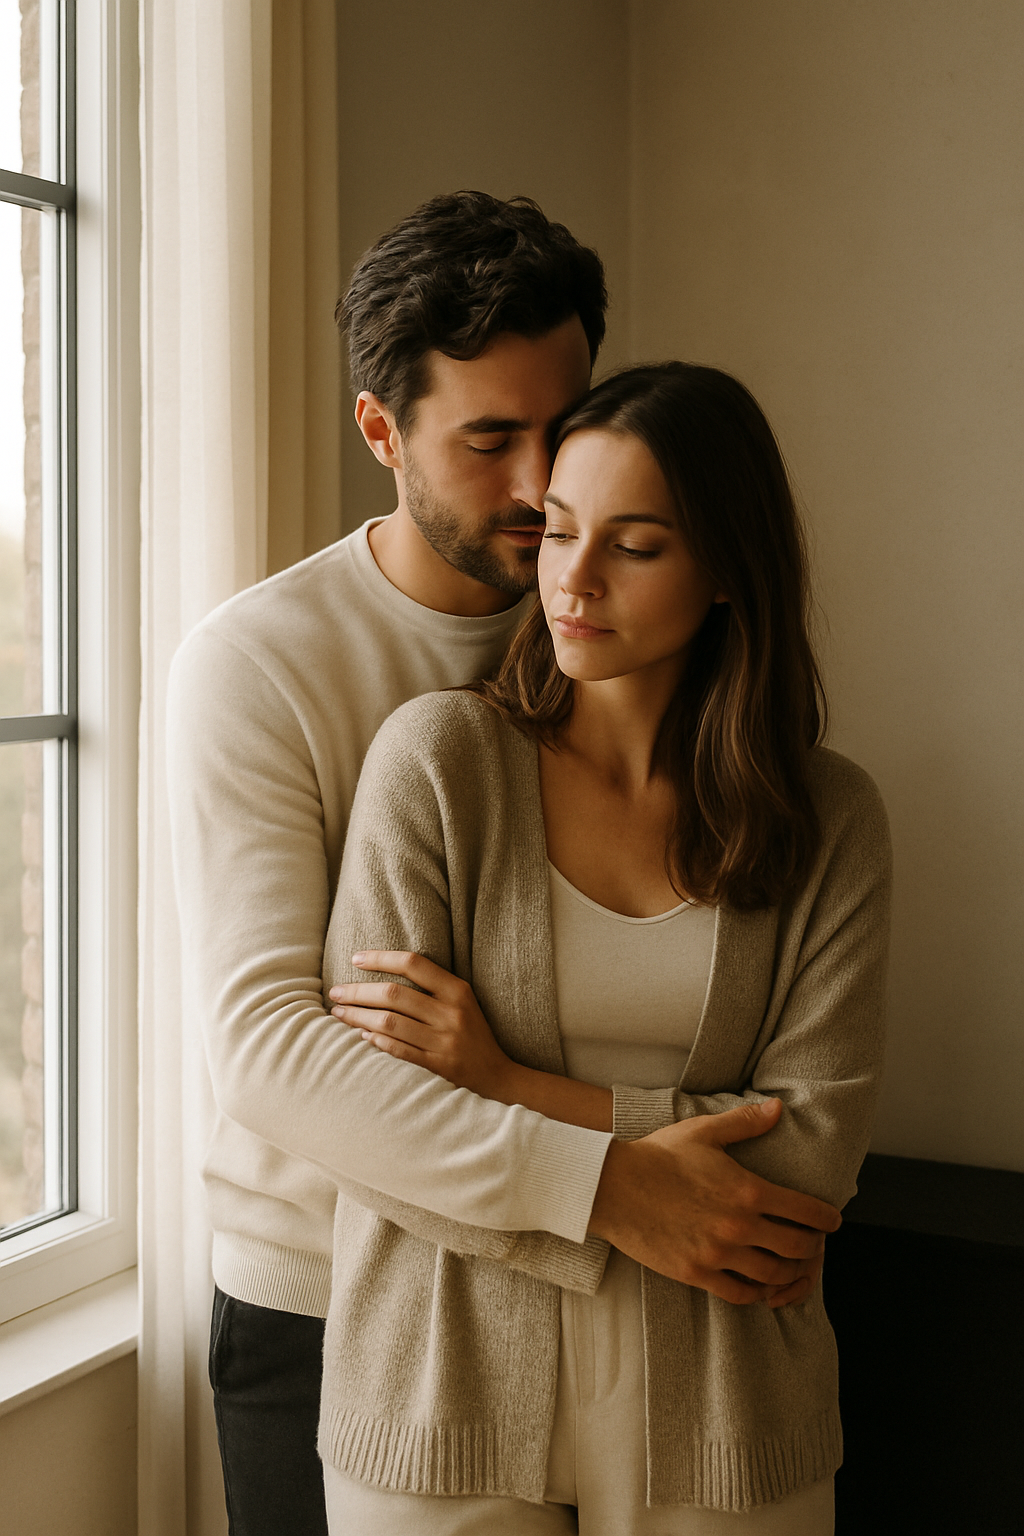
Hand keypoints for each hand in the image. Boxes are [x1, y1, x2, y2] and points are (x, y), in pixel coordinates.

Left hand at [329, 951, 513, 1099]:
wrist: (496, 1075)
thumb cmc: (472, 1032)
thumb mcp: (461, 1001)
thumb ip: (431, 986)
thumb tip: (380, 976)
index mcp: (457, 990)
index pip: (413, 964)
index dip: (381, 958)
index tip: (355, 959)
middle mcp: (451, 1013)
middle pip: (393, 995)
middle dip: (357, 992)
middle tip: (335, 992)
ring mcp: (443, 1041)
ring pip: (389, 1023)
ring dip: (358, 1017)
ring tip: (339, 1013)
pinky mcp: (437, 1066)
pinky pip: (397, 1050)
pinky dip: (375, 1042)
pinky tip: (360, 1036)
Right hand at [588, 1097, 839, 1306]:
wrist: (613, 1186)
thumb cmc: (658, 1155)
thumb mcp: (703, 1131)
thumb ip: (745, 1123)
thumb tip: (777, 1109)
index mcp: (748, 1189)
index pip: (805, 1211)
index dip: (826, 1219)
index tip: (831, 1222)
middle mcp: (739, 1226)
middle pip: (797, 1248)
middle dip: (813, 1247)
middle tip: (813, 1244)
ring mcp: (718, 1254)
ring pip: (773, 1275)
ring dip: (790, 1273)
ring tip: (791, 1267)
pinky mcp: (696, 1273)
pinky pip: (739, 1294)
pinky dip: (757, 1293)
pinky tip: (759, 1287)